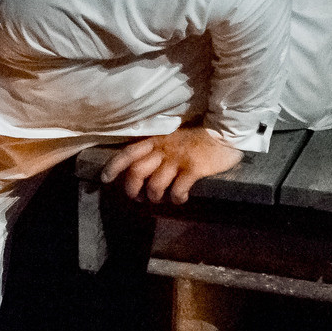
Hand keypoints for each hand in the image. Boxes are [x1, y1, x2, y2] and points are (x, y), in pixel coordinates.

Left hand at [100, 126, 245, 203]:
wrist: (227, 131)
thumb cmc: (201, 136)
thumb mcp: (174, 136)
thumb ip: (161, 147)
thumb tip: (146, 164)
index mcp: (157, 139)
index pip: (128, 152)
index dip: (114, 167)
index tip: (105, 180)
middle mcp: (164, 149)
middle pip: (137, 171)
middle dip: (132, 188)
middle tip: (136, 198)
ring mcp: (178, 159)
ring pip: (154, 184)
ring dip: (154, 196)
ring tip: (160, 199)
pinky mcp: (193, 168)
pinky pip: (177, 190)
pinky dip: (176, 199)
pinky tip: (181, 199)